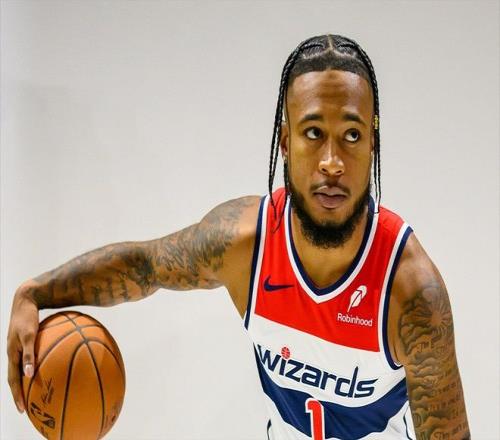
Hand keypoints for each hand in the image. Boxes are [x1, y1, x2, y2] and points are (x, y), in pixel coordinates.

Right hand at [7, 281, 39, 412]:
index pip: (13, 380)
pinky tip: (55, 365)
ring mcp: (20, 347)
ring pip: (25, 368)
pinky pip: (33, 356)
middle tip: (31, 406)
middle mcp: (14, 353)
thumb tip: (30, 375)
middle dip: (23, 392)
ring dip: (31, 380)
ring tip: (42, 389)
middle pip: (17, 377)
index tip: (23, 410)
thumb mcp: (28, 334)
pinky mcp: (28, 341)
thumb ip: (29, 354)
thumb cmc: (27, 316)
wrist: (26, 298)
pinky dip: (40, 363)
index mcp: (11, 354)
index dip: (17, 395)